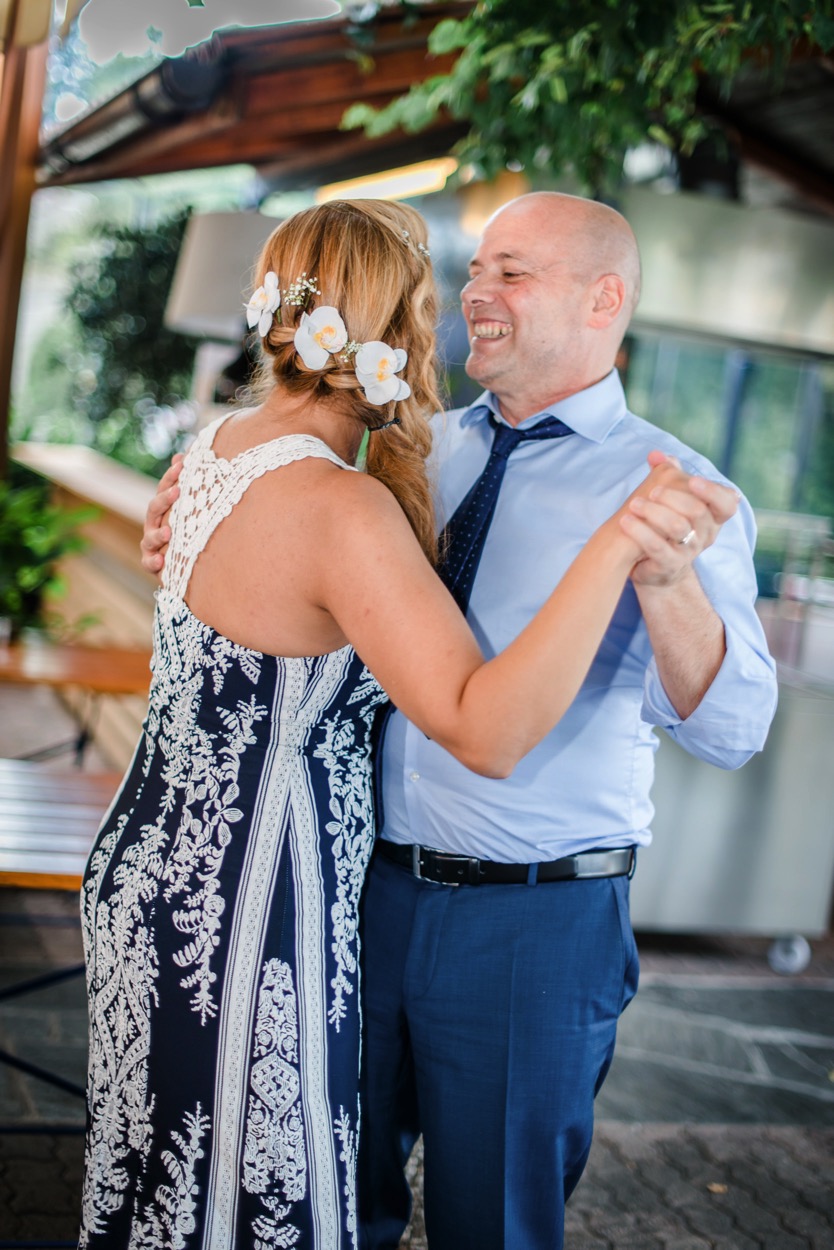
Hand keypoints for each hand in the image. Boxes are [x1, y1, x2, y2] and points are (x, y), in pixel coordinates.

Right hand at [140, 455, 182, 574]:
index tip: (182, 464)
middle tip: (178, 491)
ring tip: (169, 533)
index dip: (171, 476)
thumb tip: (181, 455)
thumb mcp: (187, 509)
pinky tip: (160, 561)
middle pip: (154, 509)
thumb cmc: (185, 531)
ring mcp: (151, 544)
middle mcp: (154, 524)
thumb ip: (185, 484)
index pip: (165, 489)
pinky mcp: (151, 563)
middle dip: (164, 500)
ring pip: (150, 537)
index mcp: (163, 509)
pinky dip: (152, 562)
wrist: (181, 563)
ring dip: (158, 534)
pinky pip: (148, 563)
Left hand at [620, 451, 739, 586]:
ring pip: (678, 527)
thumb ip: (667, 475)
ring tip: (634, 503)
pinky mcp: (669, 565)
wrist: (654, 565)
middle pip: (698, 511)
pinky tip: (625, 520)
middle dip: (673, 496)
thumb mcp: (671, 501)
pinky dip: (640, 531)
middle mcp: (705, 535)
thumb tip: (656, 455)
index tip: (692, 480)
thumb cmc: (665, 527)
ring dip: (653, 512)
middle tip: (652, 491)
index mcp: (712, 517)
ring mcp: (688, 551)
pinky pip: (656, 546)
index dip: (712, 491)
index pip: (727, 503)